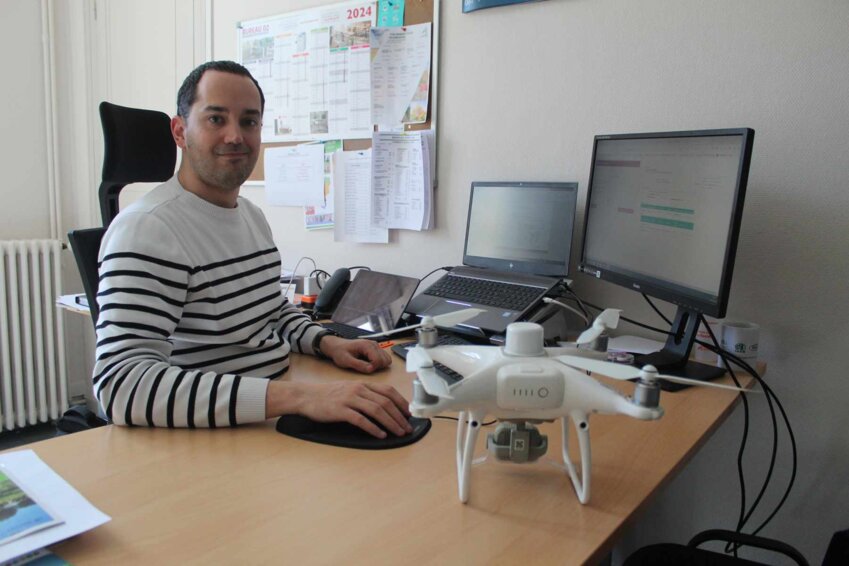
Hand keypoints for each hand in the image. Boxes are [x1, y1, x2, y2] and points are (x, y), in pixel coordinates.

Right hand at [267, 380, 411, 437]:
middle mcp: (358, 389)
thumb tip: (384, 406)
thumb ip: (365, 395)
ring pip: (376, 410)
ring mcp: (350, 399)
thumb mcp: (350, 389)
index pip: (388, 391)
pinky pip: (361, 420)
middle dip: (399, 416)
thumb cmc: (328, 395)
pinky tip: (380, 434)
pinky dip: (373, 428)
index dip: (401, 402)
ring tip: (398, 432)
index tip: (409, 413)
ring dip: (390, 423)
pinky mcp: (341, 410)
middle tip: (407, 428)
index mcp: (362, 384)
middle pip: (385, 402)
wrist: (306, 396)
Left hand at [319, 335, 391, 373]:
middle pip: (385, 361)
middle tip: (364, 366)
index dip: (372, 368)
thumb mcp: (346, 360)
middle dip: (376, 367)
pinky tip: (368, 363)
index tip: (363, 368)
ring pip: (386, 360)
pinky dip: (378, 364)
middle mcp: (374, 344)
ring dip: (378, 366)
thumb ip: (359, 365)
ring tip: (366, 364)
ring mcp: (376, 346)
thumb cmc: (340, 352)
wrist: (337, 346)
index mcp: (367, 345)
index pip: (379, 360)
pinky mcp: (376, 349)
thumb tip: (371, 369)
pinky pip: (384, 359)